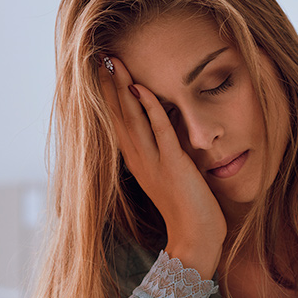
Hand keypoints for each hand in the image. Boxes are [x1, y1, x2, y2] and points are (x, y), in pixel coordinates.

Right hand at [99, 56, 226, 278]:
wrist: (196, 239)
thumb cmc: (189, 210)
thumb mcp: (170, 176)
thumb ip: (164, 153)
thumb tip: (165, 128)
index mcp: (137, 163)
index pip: (117, 123)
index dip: (108, 97)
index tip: (102, 72)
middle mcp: (139, 161)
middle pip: (118, 117)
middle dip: (109, 86)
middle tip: (101, 58)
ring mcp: (154, 163)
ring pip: (132, 119)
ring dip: (123, 90)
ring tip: (114, 64)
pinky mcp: (173, 165)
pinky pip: (159, 131)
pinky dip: (150, 108)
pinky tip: (143, 89)